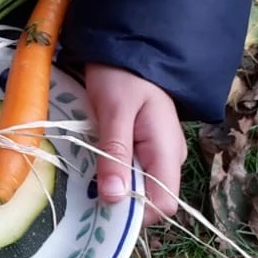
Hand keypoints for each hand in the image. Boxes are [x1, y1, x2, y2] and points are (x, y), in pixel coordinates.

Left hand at [83, 63, 185, 226]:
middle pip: (150, 200)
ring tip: (89, 169)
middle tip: (88, 183)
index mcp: (168, 151)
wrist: (130, 46)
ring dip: (113, 186)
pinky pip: (132, 173)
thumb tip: (114, 199)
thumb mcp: (114, 112)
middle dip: (120, 200)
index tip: (102, 201)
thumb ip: (115, 155)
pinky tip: (95, 161)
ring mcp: (159, 154)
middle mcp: (169, 158)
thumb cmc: (122, 74)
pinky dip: (113, 173)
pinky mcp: (146, 148)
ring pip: (139, 188)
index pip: (163, 205)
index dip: (134, 212)